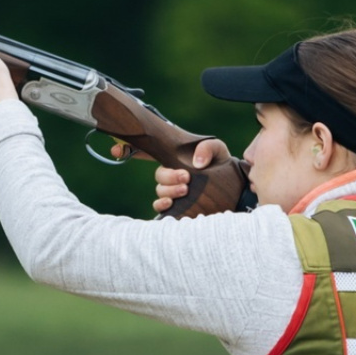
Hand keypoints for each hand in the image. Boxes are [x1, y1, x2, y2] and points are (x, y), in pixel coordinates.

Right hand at [110, 137, 232, 213]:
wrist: (238, 190)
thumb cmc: (225, 167)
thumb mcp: (219, 151)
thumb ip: (207, 148)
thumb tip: (196, 163)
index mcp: (176, 158)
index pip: (149, 152)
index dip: (130, 149)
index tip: (117, 150)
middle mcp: (172, 174)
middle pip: (158, 174)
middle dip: (168, 176)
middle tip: (185, 178)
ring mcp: (174, 191)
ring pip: (160, 190)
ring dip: (170, 189)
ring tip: (186, 189)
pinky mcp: (178, 207)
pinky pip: (160, 207)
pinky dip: (162, 204)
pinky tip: (171, 203)